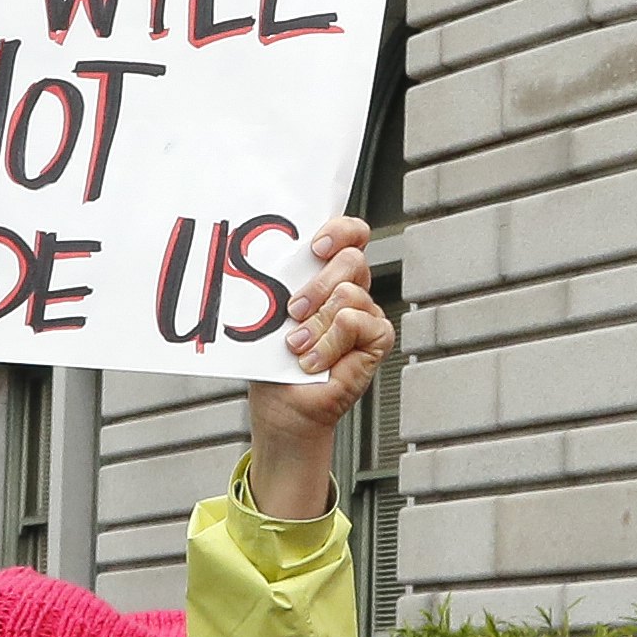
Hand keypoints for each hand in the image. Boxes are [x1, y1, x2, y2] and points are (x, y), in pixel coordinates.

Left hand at [242, 221, 388, 524]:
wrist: (283, 407)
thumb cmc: (274, 361)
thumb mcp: (270, 312)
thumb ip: (279, 282)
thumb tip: (259, 254)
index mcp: (328, 274)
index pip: (351, 233)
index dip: (340, 230)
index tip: (313, 246)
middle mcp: (351, 290)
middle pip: (352, 258)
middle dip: (317, 284)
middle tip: (292, 309)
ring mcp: (367, 314)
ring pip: (350, 292)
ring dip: (316, 323)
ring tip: (297, 345)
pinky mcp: (376, 340)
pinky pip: (357, 322)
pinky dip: (330, 343)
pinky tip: (314, 362)